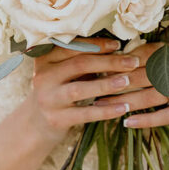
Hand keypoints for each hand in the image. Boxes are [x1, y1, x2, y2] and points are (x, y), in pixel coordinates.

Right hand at [26, 38, 141, 147]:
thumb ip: (80, 61)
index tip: (118, 44)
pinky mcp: (56, 119)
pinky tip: (123, 108)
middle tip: (132, 61)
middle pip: (79, 64)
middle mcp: (43, 77)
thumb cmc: (58, 91)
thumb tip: (117, 48)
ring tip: (127, 81)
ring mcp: (48, 99)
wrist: (36, 124)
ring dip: (106, 84)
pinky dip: (106, 110)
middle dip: (108, 62)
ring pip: (80, 89)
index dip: (97, 45)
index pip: (73, 47)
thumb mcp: (61, 72)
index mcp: (44, 59)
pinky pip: (85, 114)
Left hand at [92, 41, 168, 128]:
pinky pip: (164, 116)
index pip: (142, 56)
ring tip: (104, 106)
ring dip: (126, 101)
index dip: (120, 64)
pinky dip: (144, 120)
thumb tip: (102, 61)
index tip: (99, 71)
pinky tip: (127, 122)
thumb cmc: (165, 84)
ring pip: (152, 95)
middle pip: (145, 76)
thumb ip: (135, 63)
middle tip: (95, 89)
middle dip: (118, 83)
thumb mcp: (153, 69)